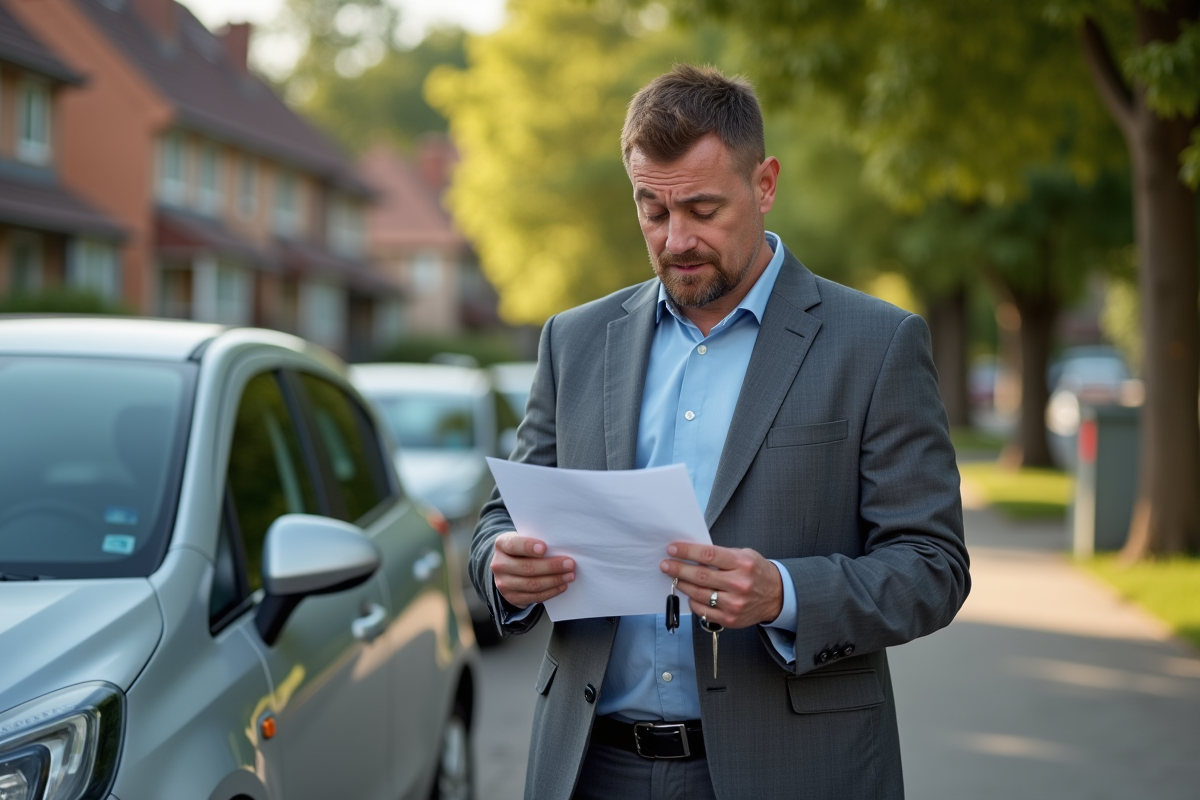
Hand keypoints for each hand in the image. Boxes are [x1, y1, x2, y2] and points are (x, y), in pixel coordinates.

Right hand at [490, 532, 574, 608]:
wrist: (508, 568)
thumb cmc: (522, 550)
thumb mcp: (523, 539)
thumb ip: (536, 540)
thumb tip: (560, 547)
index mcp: (501, 545)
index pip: (513, 545)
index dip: (528, 547)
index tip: (544, 548)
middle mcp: (499, 565)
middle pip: (526, 568)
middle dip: (551, 566)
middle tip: (569, 564)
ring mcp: (503, 583)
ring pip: (532, 584)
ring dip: (554, 580)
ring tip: (569, 576)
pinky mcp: (512, 597)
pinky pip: (534, 596)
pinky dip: (551, 592)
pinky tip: (562, 586)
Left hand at [660, 542, 782, 628]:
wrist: (776, 596)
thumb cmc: (756, 572)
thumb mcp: (744, 555)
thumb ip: (721, 555)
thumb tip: (691, 554)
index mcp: (742, 564)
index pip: (708, 556)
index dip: (686, 552)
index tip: (672, 549)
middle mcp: (739, 584)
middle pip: (700, 576)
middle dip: (678, 569)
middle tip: (665, 564)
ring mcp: (734, 604)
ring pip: (699, 594)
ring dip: (682, 585)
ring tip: (674, 578)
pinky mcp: (730, 619)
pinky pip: (703, 611)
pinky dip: (692, 601)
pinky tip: (689, 594)